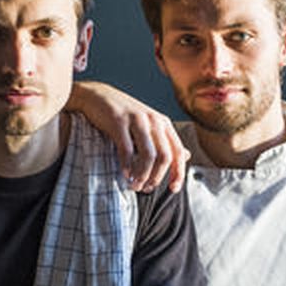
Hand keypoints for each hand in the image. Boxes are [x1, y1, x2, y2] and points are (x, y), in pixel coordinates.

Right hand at [71, 81, 189, 192]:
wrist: (99, 97)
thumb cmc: (124, 116)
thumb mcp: (149, 126)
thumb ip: (166, 142)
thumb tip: (186, 155)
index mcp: (163, 123)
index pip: (178, 153)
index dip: (178, 173)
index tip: (173, 189)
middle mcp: (153, 120)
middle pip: (165, 157)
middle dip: (156, 178)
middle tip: (146, 188)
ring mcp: (137, 120)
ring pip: (148, 156)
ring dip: (142, 175)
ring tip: (134, 185)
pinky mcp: (119, 122)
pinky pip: (127, 150)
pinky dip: (127, 166)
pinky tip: (125, 174)